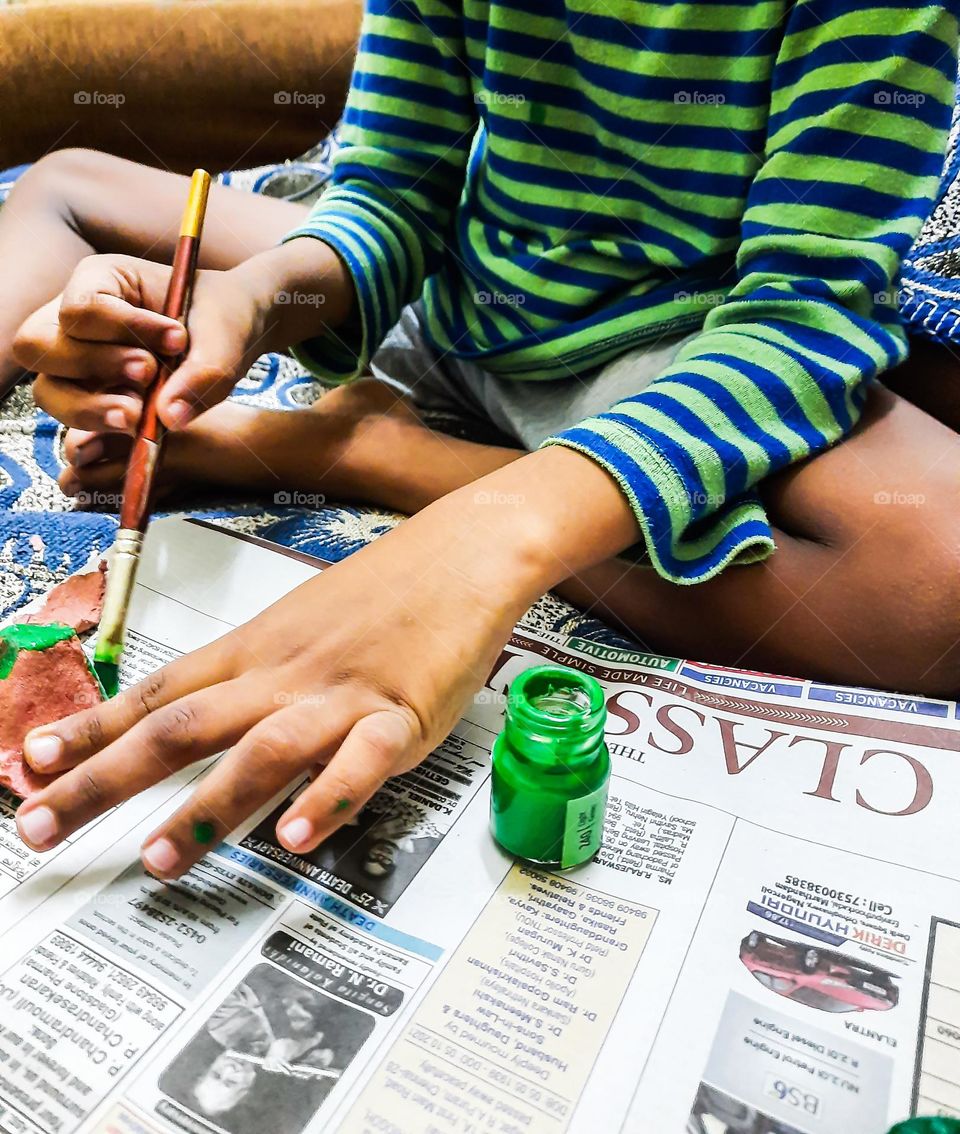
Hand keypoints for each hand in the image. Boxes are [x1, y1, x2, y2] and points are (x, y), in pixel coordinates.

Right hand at [13, 253, 272, 433]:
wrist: (232, 336)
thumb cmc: (222, 319)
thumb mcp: (225, 337)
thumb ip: (203, 372)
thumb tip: (169, 418)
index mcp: (100, 279)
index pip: (81, 307)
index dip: (122, 328)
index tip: (177, 339)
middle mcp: (75, 319)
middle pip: (39, 346)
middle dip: (92, 366)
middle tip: (147, 376)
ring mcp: (77, 360)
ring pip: (49, 389)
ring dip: (90, 407)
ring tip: (137, 416)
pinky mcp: (91, 395)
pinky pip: (73, 418)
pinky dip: (99, 427)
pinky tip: (136, 429)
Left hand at [14, 500, 533, 878]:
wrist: (461, 552)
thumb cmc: (383, 591)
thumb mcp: (298, 626)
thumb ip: (252, 677)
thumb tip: (205, 726)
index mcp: (254, 651)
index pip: (157, 693)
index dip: (90, 731)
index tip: (30, 764)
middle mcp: (283, 673)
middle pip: (182, 727)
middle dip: (104, 780)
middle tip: (41, 827)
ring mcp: (341, 693)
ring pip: (263, 749)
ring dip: (207, 806)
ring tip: (158, 859)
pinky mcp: (402, 712)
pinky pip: (362, 760)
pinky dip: (327, 799)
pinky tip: (294, 839)